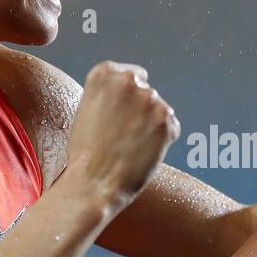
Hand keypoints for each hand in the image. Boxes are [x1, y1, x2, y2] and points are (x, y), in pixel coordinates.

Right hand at [66, 62, 180, 207]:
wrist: (94, 183)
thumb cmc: (85, 153)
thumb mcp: (86, 110)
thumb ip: (107, 95)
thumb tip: (125, 96)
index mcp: (104, 73)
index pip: (130, 75)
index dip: (127, 98)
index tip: (120, 113)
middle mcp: (129, 80)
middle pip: (146, 92)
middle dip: (140, 111)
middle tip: (124, 135)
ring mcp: (150, 99)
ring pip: (159, 110)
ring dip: (152, 125)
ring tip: (131, 147)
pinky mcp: (166, 119)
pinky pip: (171, 127)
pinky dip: (163, 140)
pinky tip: (143, 153)